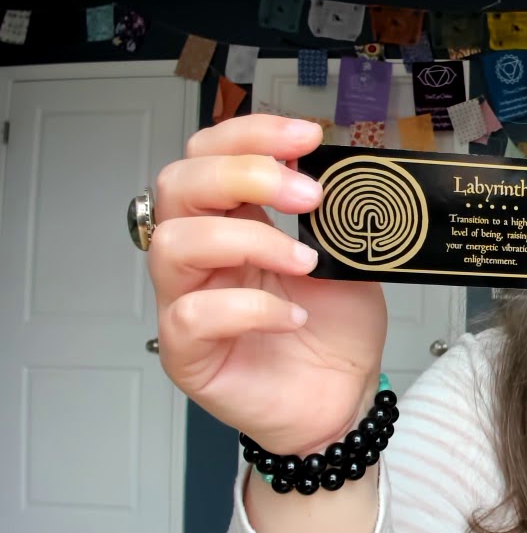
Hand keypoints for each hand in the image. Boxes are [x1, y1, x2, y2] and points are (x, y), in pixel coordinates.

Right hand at [149, 114, 386, 455]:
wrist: (345, 398)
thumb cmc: (335, 333)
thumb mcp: (346, 256)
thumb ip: (332, 214)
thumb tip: (336, 170)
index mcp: (235, 221)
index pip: (212, 154)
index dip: (251, 134)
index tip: (306, 136)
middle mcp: (204, 256)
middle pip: (178, 184)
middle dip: (244, 173)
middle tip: (306, 193)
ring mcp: (188, 301)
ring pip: (175, 244)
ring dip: (249, 239)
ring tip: (306, 262)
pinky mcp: (188, 353)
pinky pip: (194, 315)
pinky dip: (251, 308)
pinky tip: (293, 315)